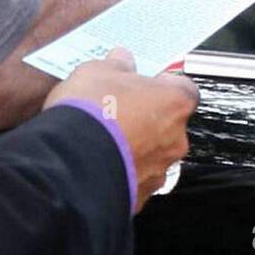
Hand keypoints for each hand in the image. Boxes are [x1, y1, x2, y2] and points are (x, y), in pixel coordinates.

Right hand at [43, 48, 198, 211]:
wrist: (71, 161)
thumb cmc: (91, 111)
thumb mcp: (98, 71)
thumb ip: (116, 64)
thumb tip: (122, 59)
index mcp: (173, 102)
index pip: (183, 87)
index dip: (162, 83)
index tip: (144, 81)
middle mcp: (175, 138)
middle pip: (168, 122)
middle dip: (147, 116)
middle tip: (117, 108)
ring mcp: (160, 170)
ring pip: (153, 152)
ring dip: (136, 144)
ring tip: (103, 137)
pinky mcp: (141, 195)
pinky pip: (136, 177)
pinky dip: (123, 169)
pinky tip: (99, 159)